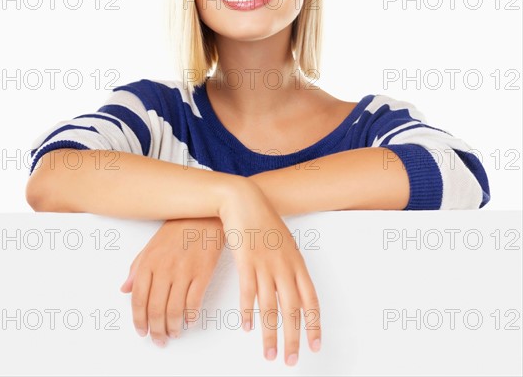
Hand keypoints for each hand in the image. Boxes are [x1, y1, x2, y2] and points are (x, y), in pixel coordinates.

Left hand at [120, 217, 223, 345]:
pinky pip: (194, 302)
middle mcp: (165, 268)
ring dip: (173, 327)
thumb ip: (136, 267)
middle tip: (159, 339)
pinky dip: (191, 316)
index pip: (138, 299)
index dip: (139, 320)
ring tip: (174, 333)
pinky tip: (190, 320)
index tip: (142, 331)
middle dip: (156, 330)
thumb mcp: (152, 245)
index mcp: (149, 261)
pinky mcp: (203, 272)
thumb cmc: (179, 228)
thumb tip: (124, 289)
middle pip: (156, 309)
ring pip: (174, 310)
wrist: (205, 214)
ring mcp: (184, 271)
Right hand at [219, 179, 321, 365]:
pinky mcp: (245, 261)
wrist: (245, 200)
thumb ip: (289, 265)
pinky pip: (248, 292)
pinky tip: (248, 326)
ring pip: (270, 307)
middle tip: (291, 360)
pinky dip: (248, 312)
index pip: (311, 300)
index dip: (314, 325)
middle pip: (292, 310)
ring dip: (270, 334)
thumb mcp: (284, 242)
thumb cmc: (264, 220)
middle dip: (293, 339)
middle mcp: (284, 266)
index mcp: (296, 262)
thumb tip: (293, 288)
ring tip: (269, 354)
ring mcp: (264, 264)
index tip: (315, 345)